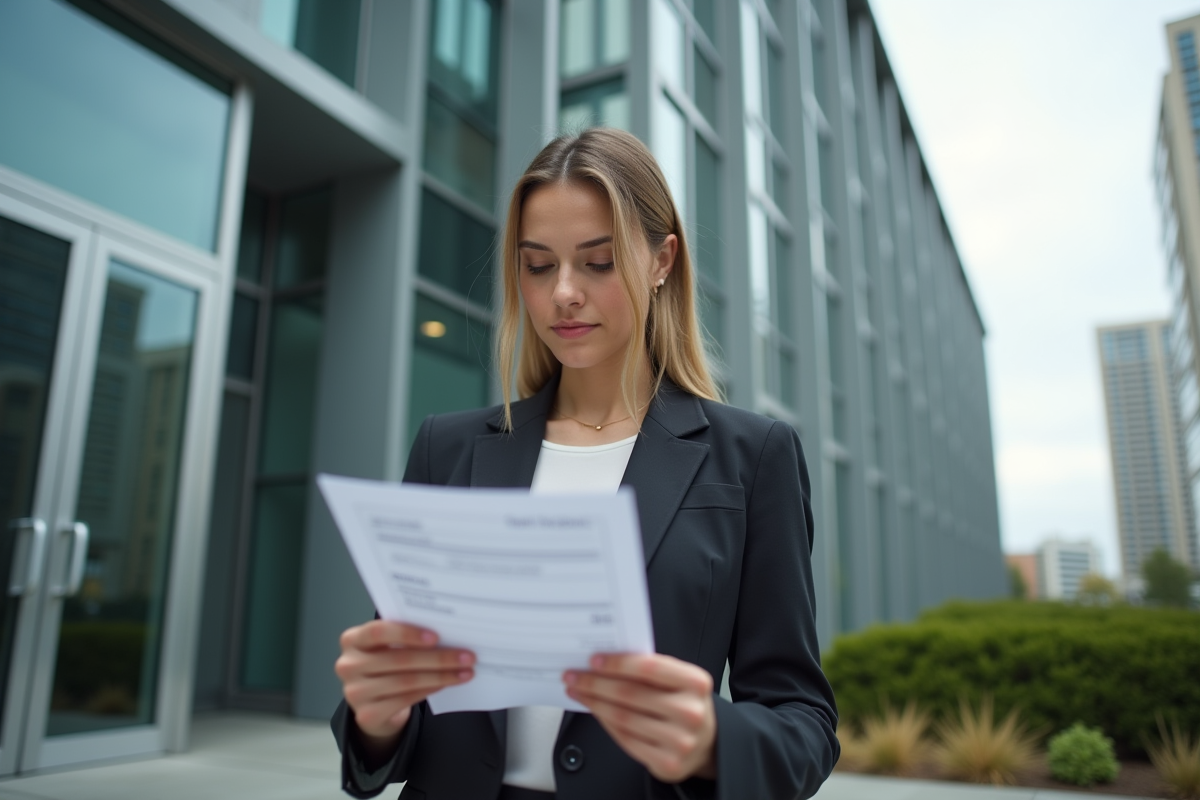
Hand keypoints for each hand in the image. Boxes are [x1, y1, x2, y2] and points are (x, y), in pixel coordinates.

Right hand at [335, 621, 473, 751]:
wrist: (371, 704)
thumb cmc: (385, 666)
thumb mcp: (386, 647)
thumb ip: (404, 637)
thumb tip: (447, 632)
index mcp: (352, 640)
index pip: (378, 632)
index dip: (407, 633)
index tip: (436, 636)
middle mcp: (348, 665)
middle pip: (399, 659)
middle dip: (438, 657)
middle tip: (466, 657)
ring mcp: (355, 692)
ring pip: (406, 681)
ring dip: (441, 676)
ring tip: (465, 672)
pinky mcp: (367, 714)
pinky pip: (406, 699)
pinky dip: (430, 689)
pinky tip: (447, 683)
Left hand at [564, 653, 716, 782]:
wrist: (709, 743)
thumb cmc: (686, 704)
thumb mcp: (680, 681)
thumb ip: (651, 670)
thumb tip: (605, 662)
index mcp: (695, 683)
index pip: (649, 668)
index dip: (617, 663)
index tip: (593, 660)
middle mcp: (690, 712)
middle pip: (630, 694)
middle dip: (596, 683)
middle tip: (575, 676)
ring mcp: (680, 740)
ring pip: (624, 718)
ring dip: (594, 703)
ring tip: (579, 692)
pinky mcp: (667, 762)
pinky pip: (625, 739)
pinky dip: (605, 723)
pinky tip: (596, 711)